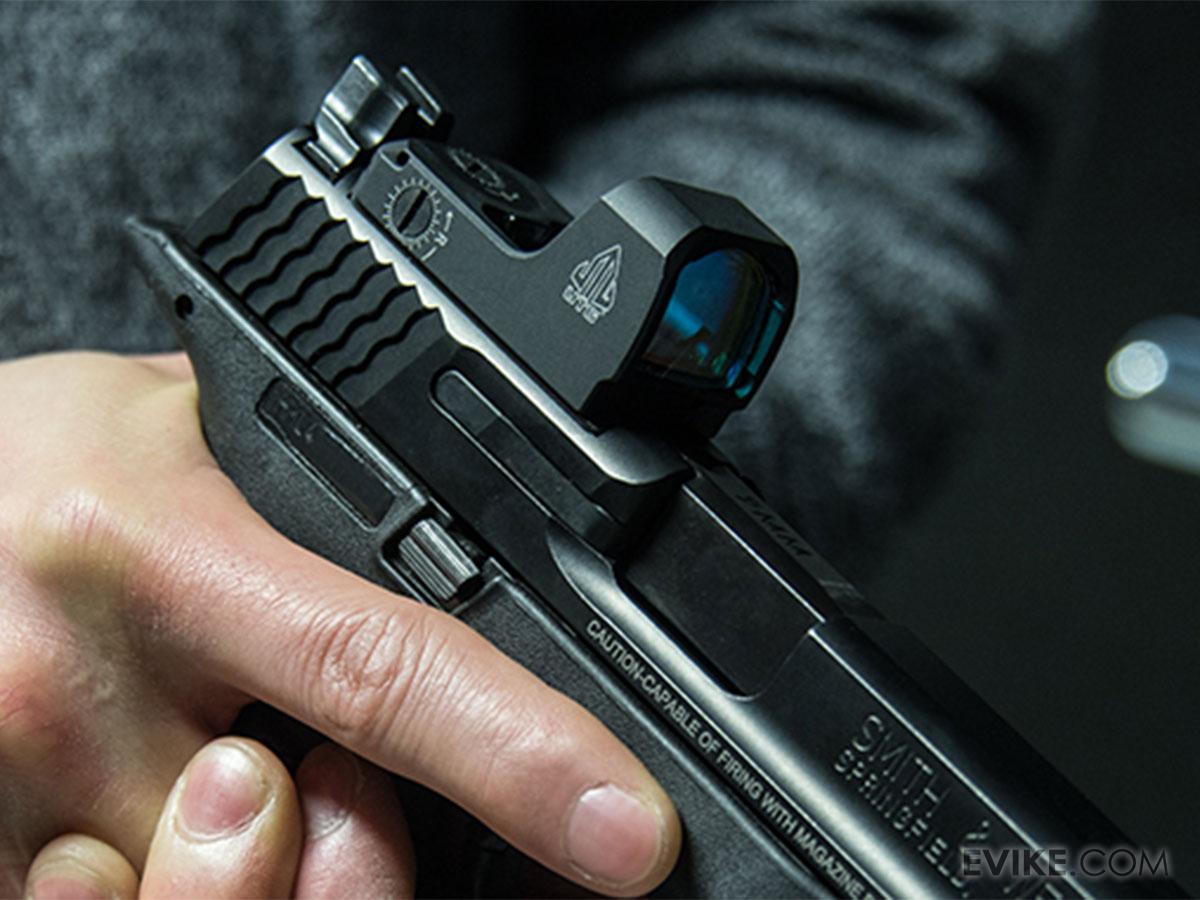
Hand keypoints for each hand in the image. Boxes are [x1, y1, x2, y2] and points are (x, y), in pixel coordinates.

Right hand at [0, 351, 679, 895]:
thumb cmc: (32, 451)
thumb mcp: (181, 417)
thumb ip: (313, 476)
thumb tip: (448, 517)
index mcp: (158, 554)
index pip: (382, 673)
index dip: (523, 760)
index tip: (628, 831)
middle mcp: (80, 687)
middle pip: (306, 849)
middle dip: (370, 845)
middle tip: (353, 782)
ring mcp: (18, 793)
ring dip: (272, 875)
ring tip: (250, 779)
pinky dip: (181, 887)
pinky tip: (173, 809)